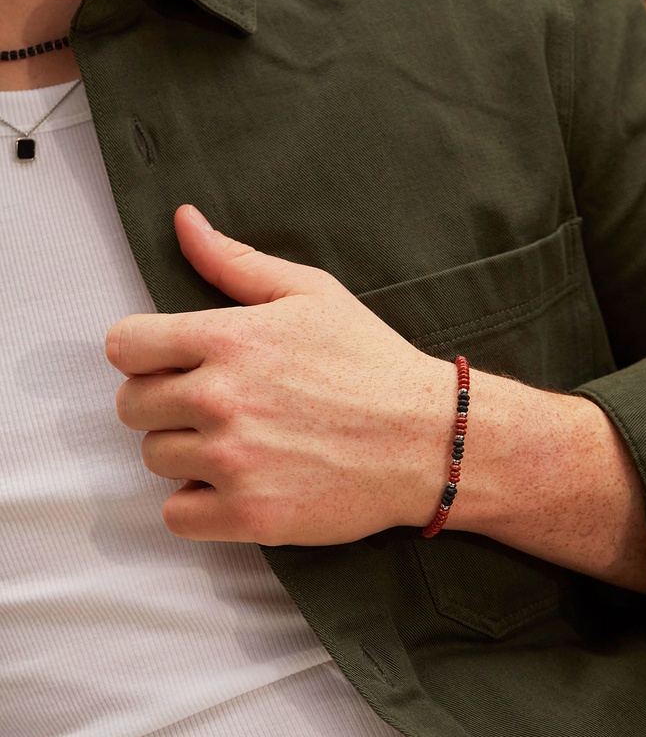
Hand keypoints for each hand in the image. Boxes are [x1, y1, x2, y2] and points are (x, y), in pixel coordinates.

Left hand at [106, 205, 454, 543]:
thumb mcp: (310, 294)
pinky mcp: (249, 515)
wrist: (429, 441)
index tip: (169, 364)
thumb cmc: (372, 364)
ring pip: (154, 458)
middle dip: (163, 403)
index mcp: (228, 339)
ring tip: (237, 444)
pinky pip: (175, 515)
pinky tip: (235, 485)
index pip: (124, 346)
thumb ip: (235, 262)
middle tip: (212, 406)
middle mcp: (220, 399)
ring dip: (184, 453)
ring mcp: (233, 461)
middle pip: (132, 406)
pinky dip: (197, 506)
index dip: (142, 354)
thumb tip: (183, 221)